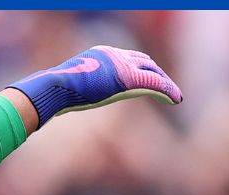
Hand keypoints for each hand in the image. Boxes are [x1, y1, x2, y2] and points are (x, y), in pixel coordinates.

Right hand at [8, 45, 182, 126]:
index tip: (148, 81)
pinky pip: (155, 83)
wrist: (54, 88)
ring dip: (166, 84)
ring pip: (154, 71)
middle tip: (167, 89)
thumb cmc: (52, 93)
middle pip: (145, 61)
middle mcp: (114, 54)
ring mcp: (122, 64)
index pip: (128, 58)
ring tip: (175, 97)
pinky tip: (175, 100)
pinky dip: (168, 91)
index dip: (142, 69)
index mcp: (101, 53)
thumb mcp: (67, 89)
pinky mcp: (128, 78)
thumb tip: (57, 106)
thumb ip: (73, 92)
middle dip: (158, 75)